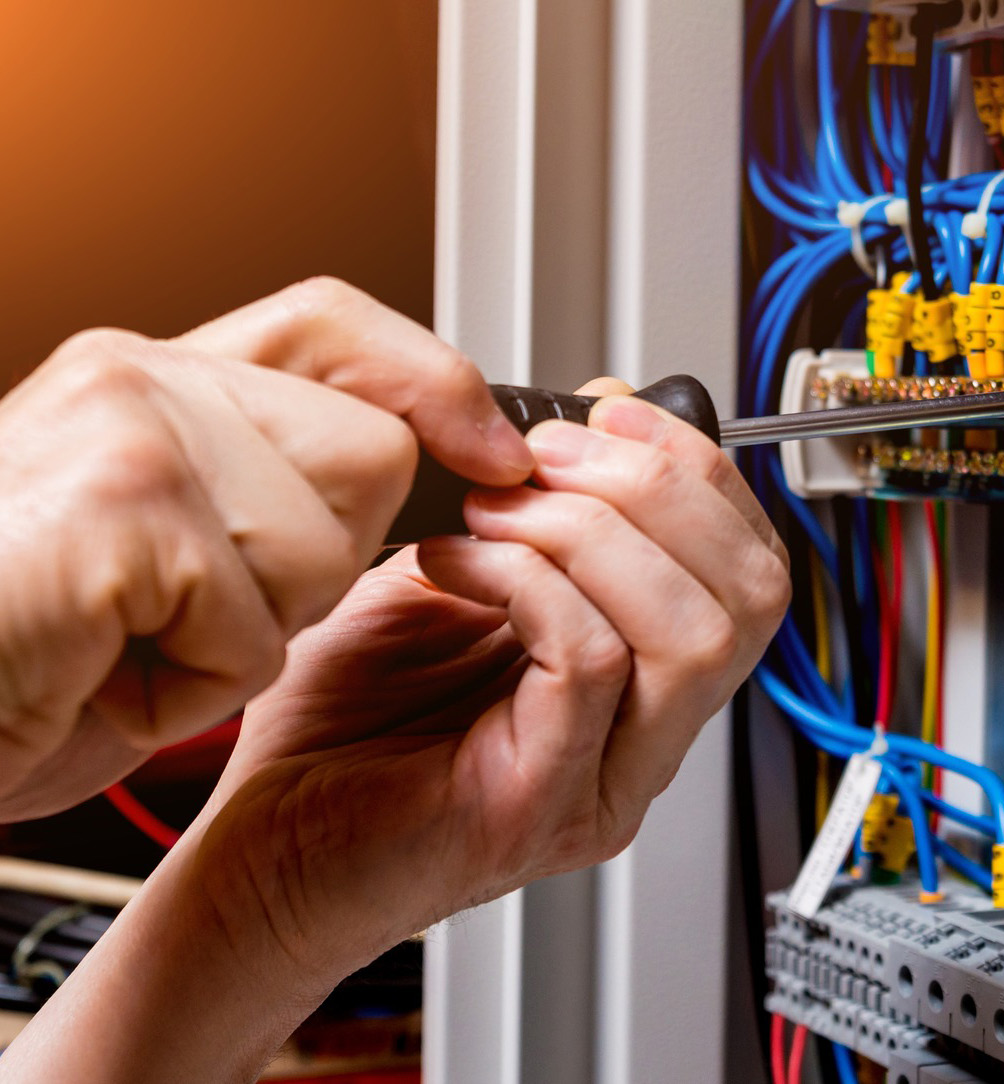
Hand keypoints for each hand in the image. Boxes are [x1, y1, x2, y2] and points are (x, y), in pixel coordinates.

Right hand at [0, 278, 534, 819]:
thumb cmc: (7, 648)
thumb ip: (270, 488)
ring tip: (123, 646)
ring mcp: (129, 432)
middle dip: (315, 567)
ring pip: (323, 549)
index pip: (334, 325)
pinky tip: (94, 676)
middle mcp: (139, 379)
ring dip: (242, 640)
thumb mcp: (159, 549)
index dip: (432, 382)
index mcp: (152, 379)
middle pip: (371, 456)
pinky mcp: (124, 510)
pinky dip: (184, 692)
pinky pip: (250, 631)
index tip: (498, 450)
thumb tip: (429, 464)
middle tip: (183, 610)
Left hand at [186, 386, 789, 977]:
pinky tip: (451, 564)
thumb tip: (602, 406)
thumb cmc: (339, 722)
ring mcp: (603, 780)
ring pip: (691, 634)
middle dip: (657, 489)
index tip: (611, 412)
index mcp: (644, 682)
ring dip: (590, 533)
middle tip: (547, 458)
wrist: (251, 843)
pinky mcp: (538, 803)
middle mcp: (645, 739)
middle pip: (750, 597)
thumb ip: (537, 500)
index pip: (753, 570)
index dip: (701, 473)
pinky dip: (525, 581)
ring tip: (492, 511)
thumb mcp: (455, 571)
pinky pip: (589, 662)